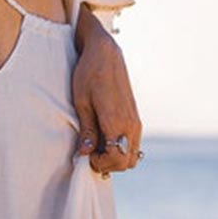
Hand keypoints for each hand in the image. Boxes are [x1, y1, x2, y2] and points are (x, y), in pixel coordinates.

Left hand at [72, 14, 141, 173]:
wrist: (105, 53)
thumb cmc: (89, 75)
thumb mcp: (82, 103)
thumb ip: (87, 130)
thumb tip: (86, 153)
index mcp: (117, 121)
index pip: (117, 159)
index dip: (101, 164)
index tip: (86, 156)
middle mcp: (131, 124)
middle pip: (127, 162)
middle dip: (109, 164)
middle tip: (90, 154)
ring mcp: (136, 121)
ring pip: (133, 155)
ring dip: (116, 157)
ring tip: (97, 147)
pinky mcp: (135, 117)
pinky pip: (133, 144)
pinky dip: (121, 148)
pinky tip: (104, 138)